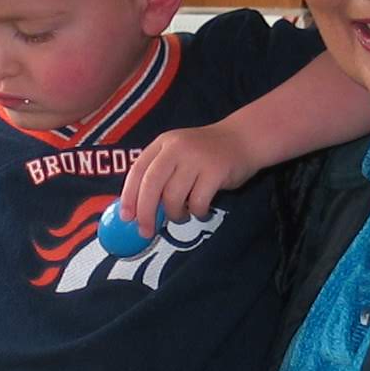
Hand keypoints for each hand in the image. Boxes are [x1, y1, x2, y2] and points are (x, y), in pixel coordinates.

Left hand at [117, 124, 256, 231]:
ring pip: (173, 197)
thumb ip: (159, 174)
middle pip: (151, 185)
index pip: (138, 170)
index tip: (126, 217)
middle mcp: (177, 148)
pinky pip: (198, 202)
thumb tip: (137, 209)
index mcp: (163, 143)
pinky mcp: (216, 172)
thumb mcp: (178, 153)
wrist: (243, 139)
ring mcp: (197, 159)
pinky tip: (201, 210)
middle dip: (145, 212)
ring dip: (175, 214)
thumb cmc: (206, 153)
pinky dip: (197, 212)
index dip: (128, 195)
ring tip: (182, 215)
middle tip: (145, 231)